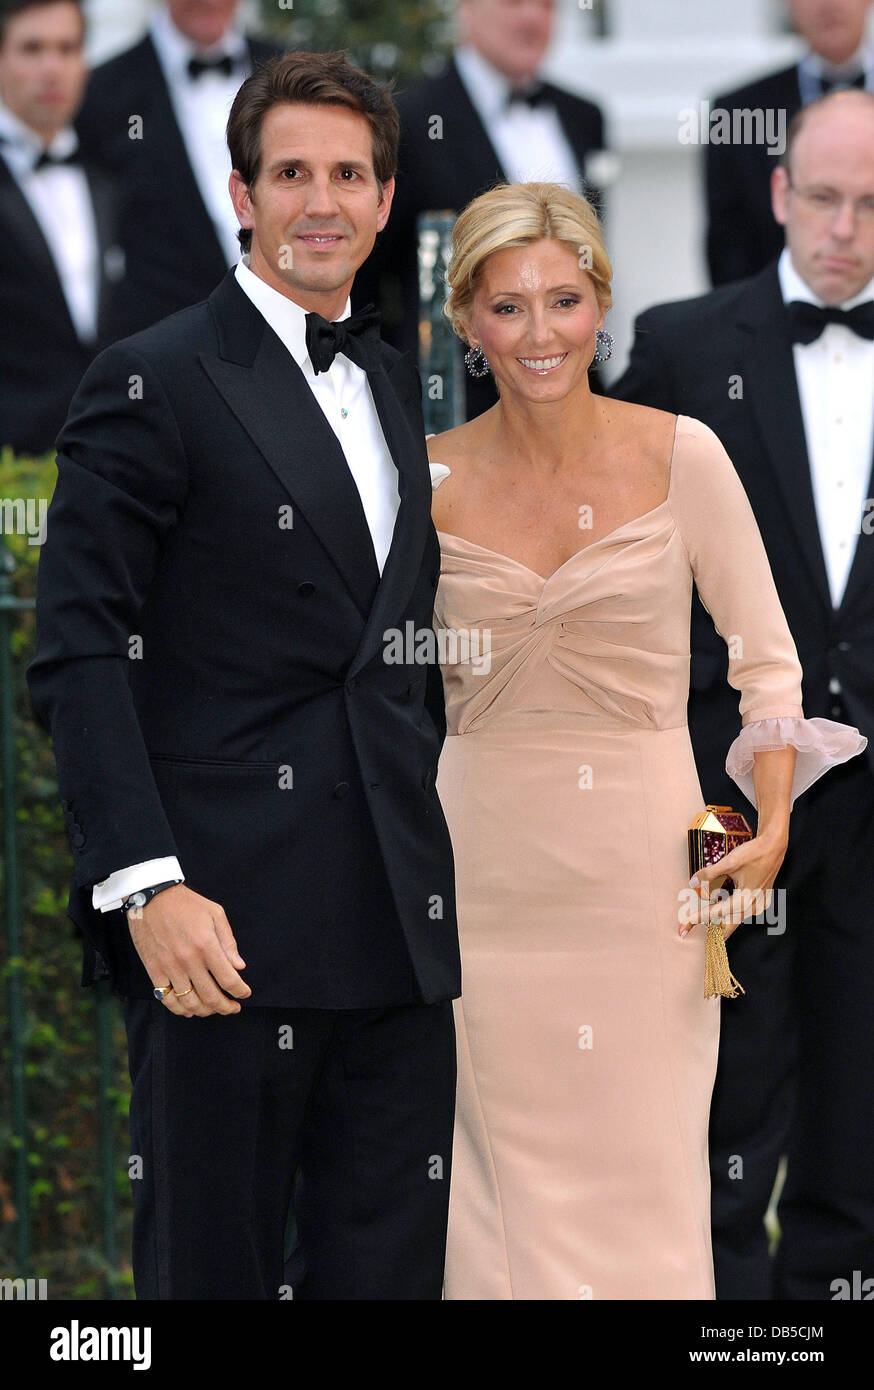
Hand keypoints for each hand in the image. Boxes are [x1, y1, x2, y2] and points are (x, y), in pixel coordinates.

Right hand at [125, 884, 250, 1016]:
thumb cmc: (186, 903)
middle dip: (225, 1007)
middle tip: (233, 1008)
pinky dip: (179, 1009)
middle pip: (210, 996)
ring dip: (204, 1011)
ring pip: (189, 1002)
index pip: (228, 979)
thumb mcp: (215, 914)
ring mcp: (169, 967)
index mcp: (207, 945)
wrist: (151, 896)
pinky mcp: (154, 970)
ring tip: (213, 1009)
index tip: (245, 994)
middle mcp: (189, 960)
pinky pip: (166, 998)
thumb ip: (229, 942)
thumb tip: (239, 966)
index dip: (240, 991)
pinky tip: (189, 1009)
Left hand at [681, 832, 787, 940]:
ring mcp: (758, 906)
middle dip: (706, 930)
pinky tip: (720, 911)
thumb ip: (709, 874)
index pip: (715, 913)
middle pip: (726, 926)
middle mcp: (753, 907)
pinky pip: (742, 913)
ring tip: (701, 923)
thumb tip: (692, 883)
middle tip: (687, 931)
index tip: (684, 924)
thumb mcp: (728, 862)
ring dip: (718, 922)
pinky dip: (729, 913)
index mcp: (744, 900)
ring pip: (734, 920)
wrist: (774, 846)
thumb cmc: (753, 853)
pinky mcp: (761, 902)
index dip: (697, 917)